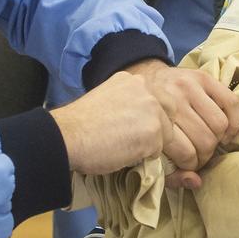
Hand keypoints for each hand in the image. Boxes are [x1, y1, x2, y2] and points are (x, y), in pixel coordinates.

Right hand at [50, 70, 172, 174]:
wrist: (68, 136)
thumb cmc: (80, 123)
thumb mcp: (108, 99)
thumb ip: (129, 104)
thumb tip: (140, 121)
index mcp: (134, 80)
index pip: (159, 98)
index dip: (152, 115)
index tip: (137, 127)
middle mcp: (147, 89)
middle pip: (171, 112)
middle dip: (160, 128)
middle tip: (139, 140)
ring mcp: (153, 110)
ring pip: (167, 134)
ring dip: (152, 145)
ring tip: (127, 149)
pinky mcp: (154, 132)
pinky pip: (159, 151)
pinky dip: (145, 157)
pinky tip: (125, 155)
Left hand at [124, 59, 238, 182]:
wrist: (143, 81)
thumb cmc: (147, 120)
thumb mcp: (149, 147)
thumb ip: (169, 172)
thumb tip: (196, 182)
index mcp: (155, 118)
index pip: (186, 153)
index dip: (190, 166)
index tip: (188, 166)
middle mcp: (172, 99)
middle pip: (205, 139)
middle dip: (205, 156)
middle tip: (200, 157)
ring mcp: (188, 85)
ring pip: (219, 124)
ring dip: (218, 140)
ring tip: (210, 143)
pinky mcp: (202, 77)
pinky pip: (231, 102)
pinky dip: (234, 121)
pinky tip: (225, 132)